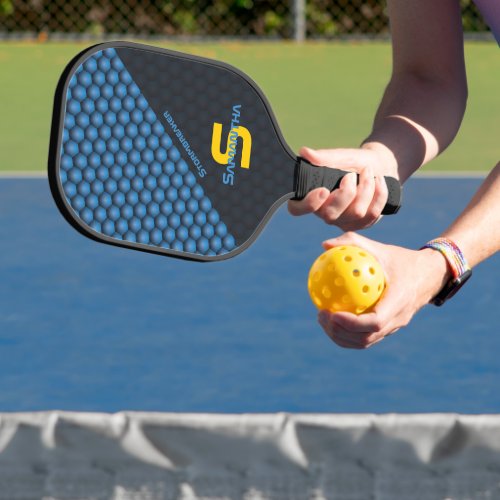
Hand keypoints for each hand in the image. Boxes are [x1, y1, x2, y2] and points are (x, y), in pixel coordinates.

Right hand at [288, 145, 397, 230]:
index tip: (323, 190)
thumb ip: (324, 157)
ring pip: (356, 213)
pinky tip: (379, 181)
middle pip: (330, 215)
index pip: (297, 209)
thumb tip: (304, 152)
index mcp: (312, 196)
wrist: (379, 167)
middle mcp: (324, 213)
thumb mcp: (341, 156)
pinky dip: (379, 193)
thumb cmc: (354, 162)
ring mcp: (343, 221)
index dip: (308, 204)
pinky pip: (372, 214)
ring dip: (366, 188)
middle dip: (346, 193)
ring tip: (368, 172)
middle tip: (351, 175)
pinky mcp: (361, 224)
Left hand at [317, 232, 450, 348]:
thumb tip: (325, 245)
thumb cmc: (401, 259)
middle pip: (366, 338)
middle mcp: (398, 319)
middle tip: (321, 315)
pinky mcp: (389, 329)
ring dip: (341, 336)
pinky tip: (332, 318)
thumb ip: (353, 243)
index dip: (352, 323)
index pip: (375, 322)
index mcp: (399, 301)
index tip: (332, 313)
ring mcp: (394, 327)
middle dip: (340, 332)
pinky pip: (366, 337)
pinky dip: (347, 334)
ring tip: (323, 319)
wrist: (429, 275)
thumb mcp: (380, 248)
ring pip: (365, 342)